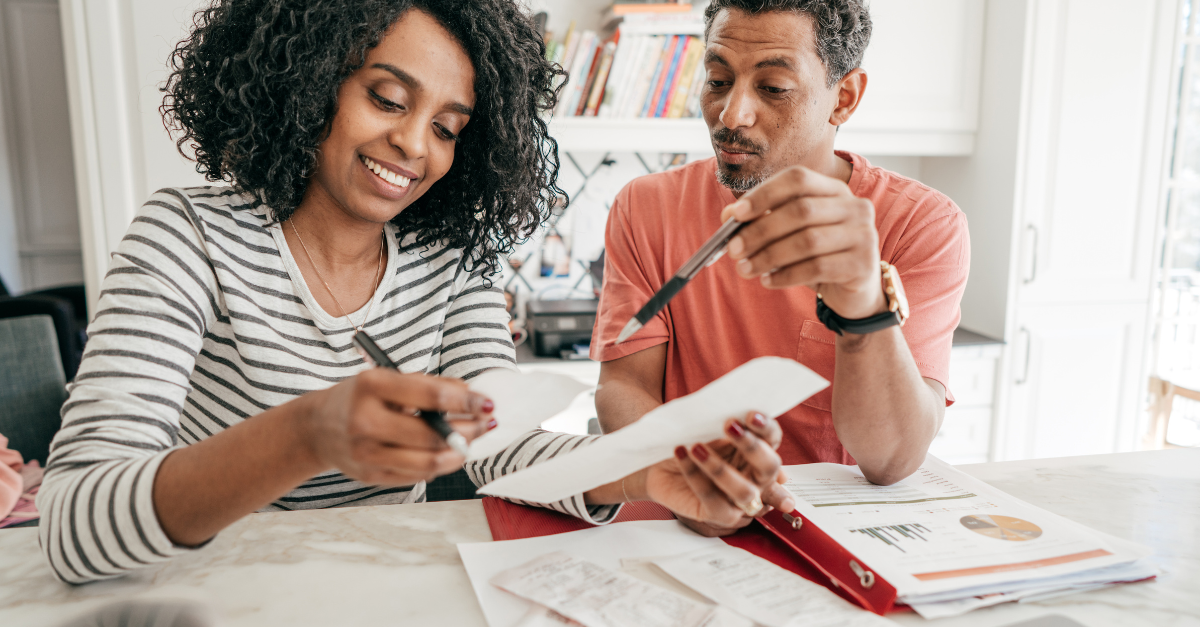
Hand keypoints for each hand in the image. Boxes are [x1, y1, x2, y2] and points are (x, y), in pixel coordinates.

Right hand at [299, 368, 493, 485]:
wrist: (318, 428)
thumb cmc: (360, 398)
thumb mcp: (387, 379)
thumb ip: (427, 385)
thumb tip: (470, 395)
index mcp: (371, 387)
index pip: (429, 396)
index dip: (465, 400)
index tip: (486, 402)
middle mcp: (365, 421)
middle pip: (432, 434)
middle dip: (468, 430)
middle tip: (485, 424)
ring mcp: (366, 453)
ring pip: (428, 462)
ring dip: (458, 453)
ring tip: (470, 442)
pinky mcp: (371, 476)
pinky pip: (417, 476)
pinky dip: (439, 465)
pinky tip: (447, 453)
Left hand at [644, 412, 795, 536]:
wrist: (659, 464)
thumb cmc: (689, 442)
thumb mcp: (705, 428)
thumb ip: (724, 422)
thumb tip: (734, 414)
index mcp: (757, 452)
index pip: (772, 438)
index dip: (766, 428)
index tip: (750, 414)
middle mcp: (755, 478)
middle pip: (769, 467)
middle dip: (752, 447)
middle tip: (729, 425)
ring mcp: (740, 500)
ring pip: (744, 491)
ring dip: (720, 468)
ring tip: (696, 447)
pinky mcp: (719, 515)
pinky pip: (713, 500)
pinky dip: (696, 477)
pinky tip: (681, 454)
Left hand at [721, 166, 884, 319]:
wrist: (854, 291)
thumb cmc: (817, 256)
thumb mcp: (789, 235)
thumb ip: (762, 220)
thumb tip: (728, 216)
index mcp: (834, 189)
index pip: (798, 179)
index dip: (764, 194)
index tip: (735, 214)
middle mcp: (854, 206)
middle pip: (801, 210)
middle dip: (760, 231)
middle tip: (733, 250)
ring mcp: (864, 234)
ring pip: (808, 241)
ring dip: (768, 256)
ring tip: (744, 269)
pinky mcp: (863, 264)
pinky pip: (817, 267)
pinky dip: (786, 275)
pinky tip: (767, 281)